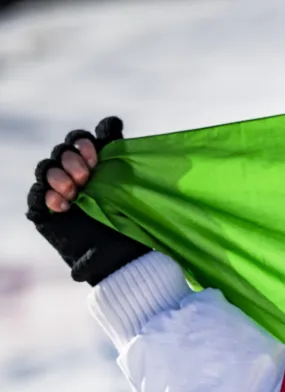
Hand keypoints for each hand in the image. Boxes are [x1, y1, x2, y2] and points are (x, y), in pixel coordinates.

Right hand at [26, 117, 148, 284]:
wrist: (126, 262)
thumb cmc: (133, 226)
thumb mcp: (130, 189)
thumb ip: (120, 156)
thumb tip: (113, 121)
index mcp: (96, 168)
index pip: (82, 142)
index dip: (86, 143)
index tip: (97, 154)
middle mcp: (75, 176)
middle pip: (62, 151)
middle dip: (72, 157)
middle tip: (87, 174)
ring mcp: (59, 193)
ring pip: (47, 169)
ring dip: (59, 174)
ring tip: (75, 189)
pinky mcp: (46, 213)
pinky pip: (37, 196)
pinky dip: (47, 195)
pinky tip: (62, 203)